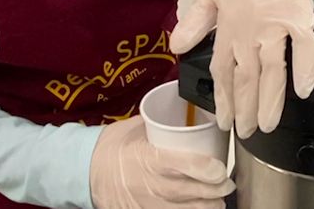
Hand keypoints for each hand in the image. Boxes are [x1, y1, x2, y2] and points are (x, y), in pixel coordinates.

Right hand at [89, 116, 232, 208]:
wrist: (86, 171)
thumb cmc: (112, 147)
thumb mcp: (137, 129)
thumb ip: (163, 126)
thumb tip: (188, 115)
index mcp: (151, 158)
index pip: (188, 165)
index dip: (210, 169)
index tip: (221, 168)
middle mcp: (152, 184)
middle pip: (193, 193)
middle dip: (215, 191)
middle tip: (227, 184)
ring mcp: (148, 204)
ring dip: (207, 207)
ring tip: (218, 201)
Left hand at [170, 0, 313, 138]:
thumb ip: (194, 23)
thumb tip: (176, 46)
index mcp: (228, 31)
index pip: (222, 72)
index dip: (223, 99)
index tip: (224, 120)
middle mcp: (249, 33)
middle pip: (246, 79)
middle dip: (245, 109)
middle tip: (246, 132)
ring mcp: (275, 28)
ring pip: (272, 70)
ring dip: (269, 100)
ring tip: (267, 124)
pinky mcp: (299, 20)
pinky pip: (304, 48)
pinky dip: (305, 69)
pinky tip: (304, 90)